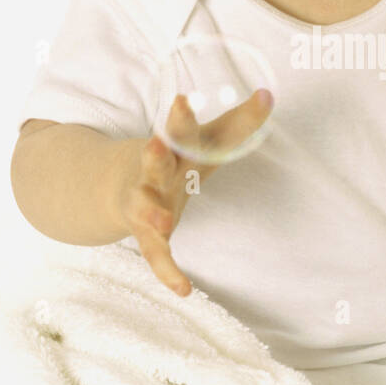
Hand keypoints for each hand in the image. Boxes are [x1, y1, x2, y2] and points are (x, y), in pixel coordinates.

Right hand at [115, 88, 272, 296]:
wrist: (115, 188)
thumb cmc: (174, 161)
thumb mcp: (204, 142)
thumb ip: (238, 123)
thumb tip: (270, 94)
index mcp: (172, 149)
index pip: (179, 131)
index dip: (181, 118)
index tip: (182, 99)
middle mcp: (154, 173)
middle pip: (155, 162)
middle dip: (156, 152)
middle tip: (156, 141)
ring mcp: (145, 204)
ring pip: (144, 207)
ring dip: (152, 212)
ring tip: (164, 220)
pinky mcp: (146, 235)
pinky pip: (155, 255)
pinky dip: (167, 272)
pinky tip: (184, 290)